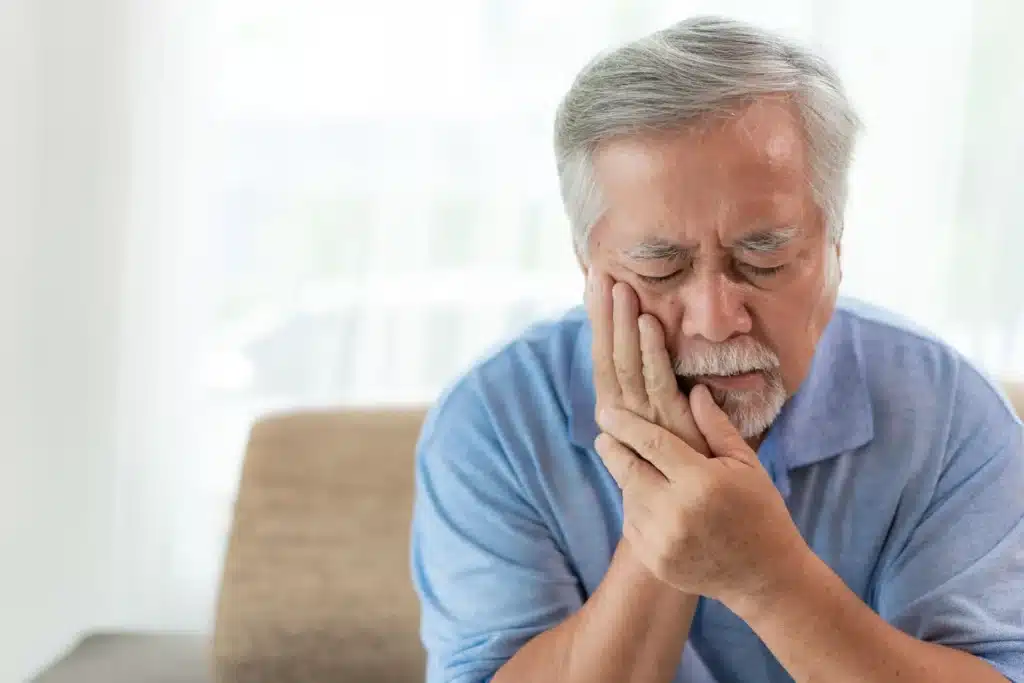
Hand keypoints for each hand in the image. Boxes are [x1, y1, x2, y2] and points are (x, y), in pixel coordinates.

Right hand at [585, 269, 708, 455]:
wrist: (701, 507)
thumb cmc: (686, 459)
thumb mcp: (666, 416)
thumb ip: (657, 383)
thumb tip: (650, 336)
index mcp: (619, 409)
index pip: (604, 354)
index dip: (599, 319)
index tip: (595, 281)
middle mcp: (623, 414)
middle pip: (608, 354)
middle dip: (603, 314)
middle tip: (600, 274)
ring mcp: (646, 420)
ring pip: (626, 363)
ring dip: (621, 324)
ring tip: (619, 288)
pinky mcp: (671, 427)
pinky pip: (657, 381)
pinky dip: (651, 350)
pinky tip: (647, 322)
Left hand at [594, 384, 809, 607]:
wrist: (764, 576)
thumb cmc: (760, 512)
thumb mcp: (747, 465)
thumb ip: (716, 428)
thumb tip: (695, 390)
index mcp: (701, 482)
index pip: (652, 443)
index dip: (626, 425)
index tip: (608, 412)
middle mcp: (675, 511)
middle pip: (629, 470)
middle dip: (612, 449)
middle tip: (603, 434)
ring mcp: (661, 540)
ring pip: (628, 496)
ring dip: (627, 479)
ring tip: (634, 466)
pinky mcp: (654, 560)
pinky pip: (631, 523)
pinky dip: (635, 507)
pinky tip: (648, 500)